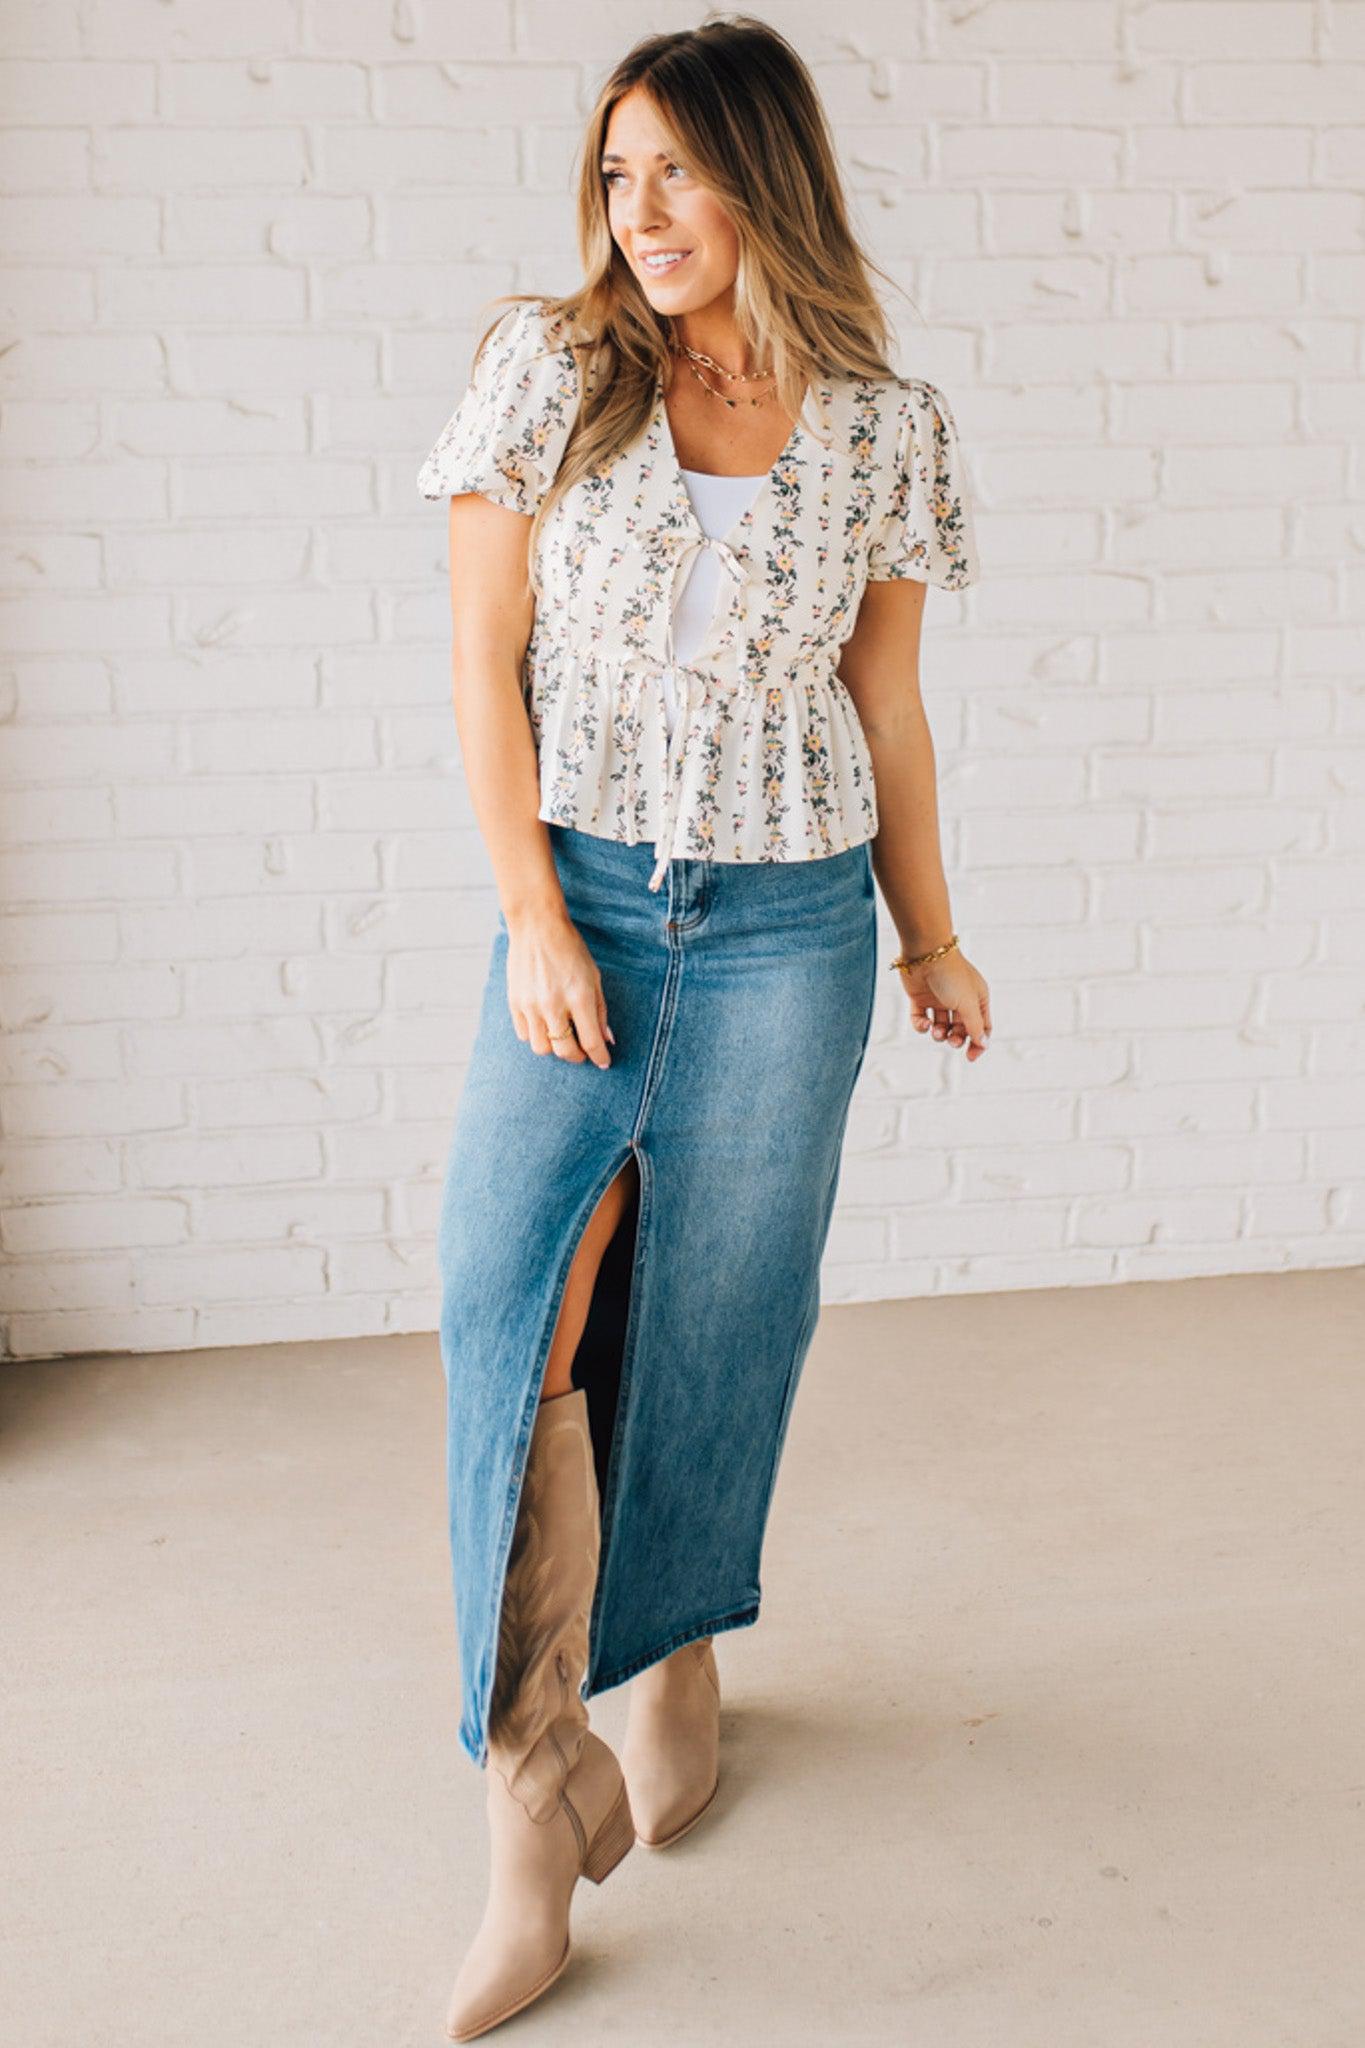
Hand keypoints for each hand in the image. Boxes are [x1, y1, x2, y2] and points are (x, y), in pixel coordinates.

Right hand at [505, 910, 614, 1067]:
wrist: (537, 927)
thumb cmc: (570, 949)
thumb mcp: (594, 976)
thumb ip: (600, 1010)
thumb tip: (606, 1039)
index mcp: (579, 997)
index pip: (591, 1042)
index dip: (600, 1057)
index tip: (604, 1061)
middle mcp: (553, 1005)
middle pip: (565, 1051)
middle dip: (578, 1057)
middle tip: (583, 1051)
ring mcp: (531, 1005)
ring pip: (542, 1048)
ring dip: (555, 1048)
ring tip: (562, 1037)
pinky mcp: (514, 1003)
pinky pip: (525, 1034)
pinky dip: (537, 1035)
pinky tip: (545, 1024)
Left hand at [895, 945, 990, 1060]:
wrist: (925, 952)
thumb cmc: (951, 975)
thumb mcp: (968, 1004)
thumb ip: (975, 1026)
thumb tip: (983, 1044)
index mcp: (977, 998)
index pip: (982, 1027)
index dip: (978, 1043)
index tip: (970, 1056)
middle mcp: (959, 999)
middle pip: (961, 1029)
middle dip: (957, 1038)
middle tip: (952, 1040)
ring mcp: (939, 999)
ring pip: (941, 1026)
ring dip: (939, 1034)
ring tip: (936, 1030)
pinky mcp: (920, 999)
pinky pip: (921, 1019)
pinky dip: (921, 1026)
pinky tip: (924, 1024)